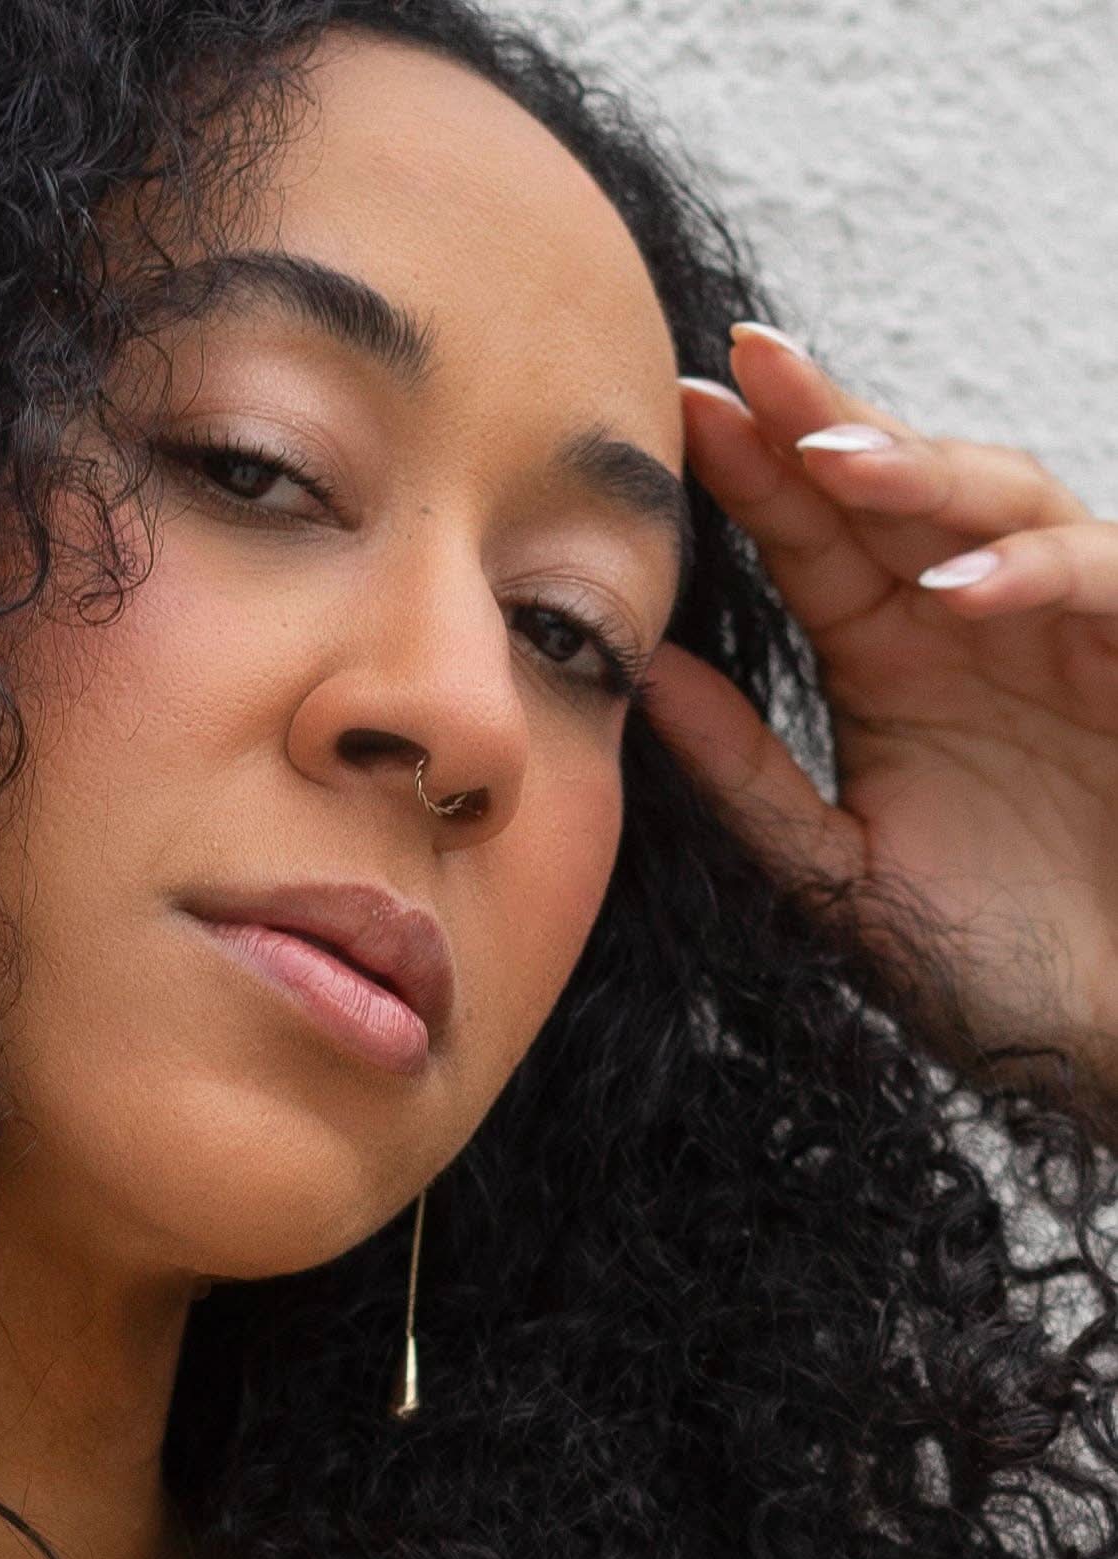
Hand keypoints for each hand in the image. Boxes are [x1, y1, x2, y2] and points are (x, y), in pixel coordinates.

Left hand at [646, 321, 1117, 1118]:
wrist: (1104, 1038)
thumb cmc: (987, 964)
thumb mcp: (840, 875)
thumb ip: (746, 780)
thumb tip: (640, 676)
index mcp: (885, 658)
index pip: (808, 541)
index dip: (750, 474)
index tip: (671, 414)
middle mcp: (970, 621)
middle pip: (894, 488)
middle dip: (822, 421)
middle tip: (743, 365)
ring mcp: (1062, 629)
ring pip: (997, 502)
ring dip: (917, 474)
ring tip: (831, 460)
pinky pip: (1093, 579)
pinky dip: (1029, 574)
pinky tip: (952, 590)